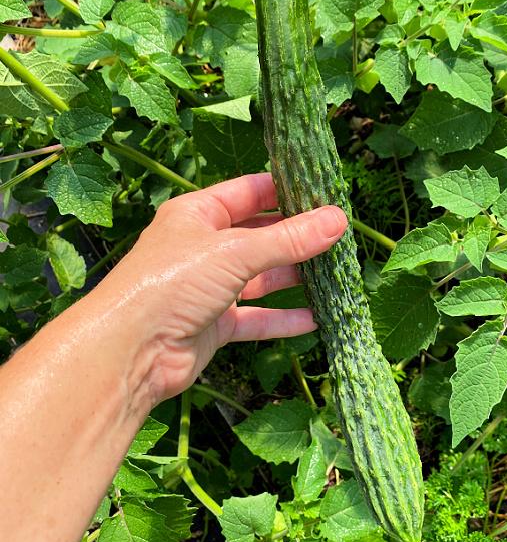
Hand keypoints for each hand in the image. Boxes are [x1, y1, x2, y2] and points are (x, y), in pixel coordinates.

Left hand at [93, 172, 347, 406]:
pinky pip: (256, 318)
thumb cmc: (171, 283)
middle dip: (298, 237)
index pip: (249, 192)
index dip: (286, 190)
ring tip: (336, 274)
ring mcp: (209, 288)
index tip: (326, 191)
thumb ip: (288, 239)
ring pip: (261, 278)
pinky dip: (283, 319)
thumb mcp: (235, 252)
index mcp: (198, 214)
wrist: (131, 351)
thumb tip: (338, 220)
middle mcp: (203, 248)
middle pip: (259, 236)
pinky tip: (316, 319)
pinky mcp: (214, 325)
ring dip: (295, 278)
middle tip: (341, 234)